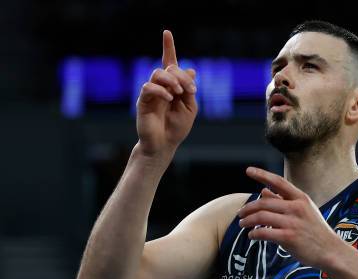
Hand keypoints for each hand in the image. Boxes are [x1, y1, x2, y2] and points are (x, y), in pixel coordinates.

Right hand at [136, 30, 197, 157]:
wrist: (164, 144)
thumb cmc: (177, 127)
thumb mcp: (190, 108)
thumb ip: (189, 90)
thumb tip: (191, 69)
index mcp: (173, 86)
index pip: (170, 63)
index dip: (168, 47)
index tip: (167, 32)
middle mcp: (161, 86)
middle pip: (169, 68)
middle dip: (182, 76)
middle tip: (190, 90)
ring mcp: (151, 92)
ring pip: (158, 73)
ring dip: (172, 80)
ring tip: (179, 93)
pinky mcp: (143, 101)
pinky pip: (149, 87)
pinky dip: (161, 90)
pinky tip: (169, 98)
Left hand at [238, 167, 346, 269]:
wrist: (330, 251)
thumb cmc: (316, 231)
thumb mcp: (305, 210)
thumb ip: (284, 200)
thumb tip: (264, 191)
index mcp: (301, 198)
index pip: (278, 182)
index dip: (262, 174)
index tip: (249, 170)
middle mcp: (296, 208)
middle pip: (264, 202)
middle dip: (248, 207)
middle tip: (240, 213)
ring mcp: (293, 223)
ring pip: (261, 217)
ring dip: (248, 220)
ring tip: (243, 224)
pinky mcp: (289, 238)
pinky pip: (264, 232)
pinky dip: (254, 233)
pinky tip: (252, 235)